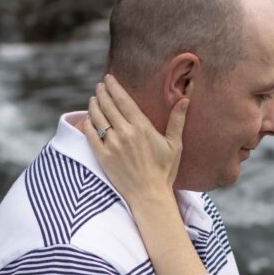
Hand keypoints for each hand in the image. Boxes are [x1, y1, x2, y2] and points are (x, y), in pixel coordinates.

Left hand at [83, 74, 188, 203]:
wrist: (149, 195)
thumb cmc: (164, 171)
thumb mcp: (175, 145)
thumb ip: (177, 120)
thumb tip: (185, 99)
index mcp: (142, 127)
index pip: (123, 100)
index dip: (114, 87)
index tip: (109, 78)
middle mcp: (125, 133)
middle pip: (108, 105)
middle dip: (102, 92)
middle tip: (100, 85)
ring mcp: (112, 145)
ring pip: (97, 118)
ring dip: (94, 105)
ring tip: (94, 100)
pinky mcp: (102, 156)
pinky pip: (90, 134)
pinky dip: (88, 123)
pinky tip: (88, 118)